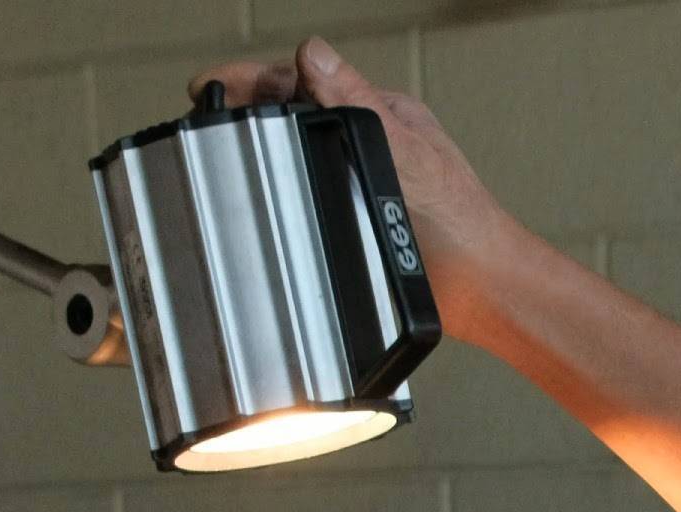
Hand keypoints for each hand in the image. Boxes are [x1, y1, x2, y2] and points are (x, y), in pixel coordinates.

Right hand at [186, 38, 530, 338]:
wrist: (482, 288)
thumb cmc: (459, 221)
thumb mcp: (401, 150)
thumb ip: (356, 102)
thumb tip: (312, 54)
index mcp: (379, 114)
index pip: (304, 82)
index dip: (253, 81)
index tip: (208, 86)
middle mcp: (367, 144)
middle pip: (293, 116)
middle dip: (246, 112)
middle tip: (198, 119)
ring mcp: (360, 182)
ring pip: (297, 157)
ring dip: (259, 153)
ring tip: (212, 155)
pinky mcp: (353, 222)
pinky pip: (307, 200)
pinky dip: (278, 196)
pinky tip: (254, 205)